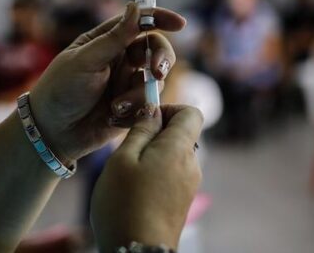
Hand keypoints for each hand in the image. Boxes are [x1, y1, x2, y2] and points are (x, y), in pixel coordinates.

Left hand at [28, 3, 185, 162]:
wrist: (52, 132)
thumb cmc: (61, 90)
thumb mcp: (86, 60)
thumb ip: (114, 37)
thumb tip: (136, 7)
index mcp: (108, 41)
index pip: (140, 22)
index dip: (161, 19)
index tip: (179, 24)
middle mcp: (121, 59)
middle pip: (156, 50)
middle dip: (161, 59)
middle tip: (157, 73)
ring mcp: (128, 83)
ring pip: (155, 81)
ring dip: (139, 94)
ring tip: (115, 106)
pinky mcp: (132, 107)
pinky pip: (149, 105)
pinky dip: (136, 111)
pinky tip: (113, 118)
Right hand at [90, 104, 202, 250]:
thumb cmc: (124, 205)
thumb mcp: (122, 159)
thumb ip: (141, 130)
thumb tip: (153, 110)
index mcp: (179, 149)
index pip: (191, 112)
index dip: (168, 109)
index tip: (143, 119)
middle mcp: (191, 165)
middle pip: (181, 134)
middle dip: (155, 133)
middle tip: (127, 147)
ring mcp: (189, 185)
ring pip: (173, 155)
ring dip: (152, 155)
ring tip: (127, 172)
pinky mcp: (182, 201)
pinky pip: (172, 174)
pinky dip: (154, 173)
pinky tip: (134, 189)